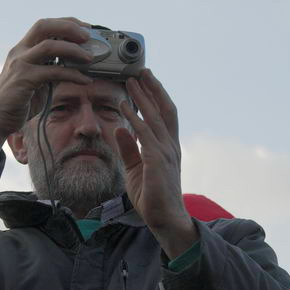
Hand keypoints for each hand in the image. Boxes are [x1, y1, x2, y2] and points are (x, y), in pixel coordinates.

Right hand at [0, 17, 93, 153]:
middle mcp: (19, 52)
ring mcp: (20, 64)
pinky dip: (73, 75)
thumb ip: (52, 69)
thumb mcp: (38, 80)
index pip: (45, 25)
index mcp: (23, 49)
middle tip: (88, 36)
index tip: (86, 28)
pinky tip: (85, 81)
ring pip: (49, 46)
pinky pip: (53, 72)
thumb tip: (78, 66)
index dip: (67, 23)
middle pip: (44, 26)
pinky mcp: (23, 80)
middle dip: (69, 27)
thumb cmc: (19, 102)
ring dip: (74, 50)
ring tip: (90, 58)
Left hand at [115, 69, 198, 258]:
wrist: (166, 220)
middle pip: (164, 109)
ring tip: (131, 80)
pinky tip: (124, 107)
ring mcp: (165, 153)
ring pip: (154, 117)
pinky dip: (134, 118)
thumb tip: (119, 128)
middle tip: (141, 70)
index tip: (146, 80)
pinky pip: (144, 135)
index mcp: (167, 147)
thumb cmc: (153, 197)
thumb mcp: (136, 169)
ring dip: (142, 97)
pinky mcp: (157, 162)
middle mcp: (170, 145)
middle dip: (152, 88)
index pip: (164, 114)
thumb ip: (128, 149)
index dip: (156, 95)